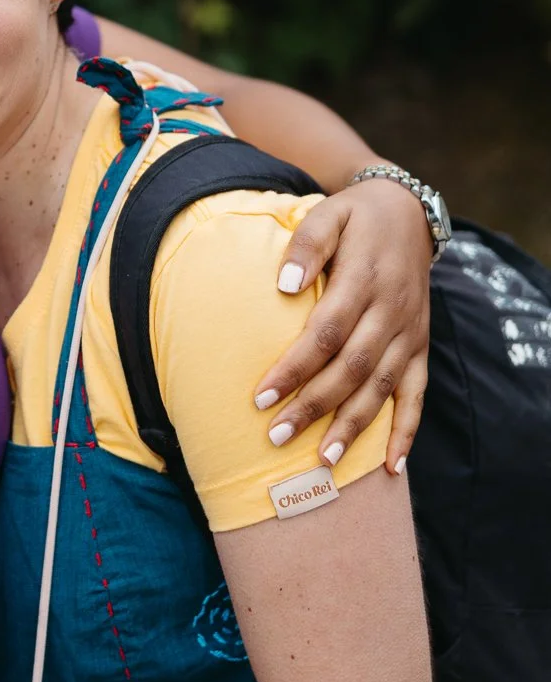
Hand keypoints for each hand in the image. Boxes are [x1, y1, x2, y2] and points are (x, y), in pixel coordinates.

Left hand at [253, 178, 430, 476]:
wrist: (409, 213)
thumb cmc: (355, 218)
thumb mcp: (328, 214)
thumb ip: (306, 244)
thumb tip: (285, 286)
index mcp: (364, 280)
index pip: (326, 333)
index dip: (294, 368)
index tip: (260, 397)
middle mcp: (391, 312)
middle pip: (351, 368)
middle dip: (314, 407)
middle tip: (276, 438)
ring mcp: (409, 333)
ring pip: (382, 388)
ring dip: (354, 427)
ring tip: (323, 461)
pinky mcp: (420, 346)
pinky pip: (417, 394)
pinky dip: (406, 432)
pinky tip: (392, 468)